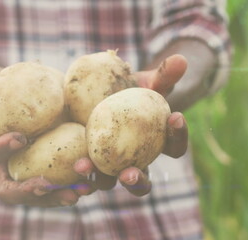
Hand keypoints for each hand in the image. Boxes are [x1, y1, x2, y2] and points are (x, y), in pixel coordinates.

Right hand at [0, 64, 89, 206]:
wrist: (12, 97)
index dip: (0, 151)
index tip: (19, 137)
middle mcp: (8, 165)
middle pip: (14, 190)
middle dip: (33, 192)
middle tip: (50, 185)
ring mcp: (30, 170)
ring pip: (42, 194)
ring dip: (63, 194)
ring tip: (85, 188)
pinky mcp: (50, 166)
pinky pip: (63, 181)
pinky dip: (80, 181)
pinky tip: (98, 176)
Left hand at [74, 54, 188, 195]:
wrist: (103, 94)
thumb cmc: (131, 90)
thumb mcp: (147, 82)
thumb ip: (163, 75)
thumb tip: (181, 59)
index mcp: (157, 146)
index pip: (175, 146)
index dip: (179, 136)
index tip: (175, 116)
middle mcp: (135, 163)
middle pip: (141, 182)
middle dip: (136, 181)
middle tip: (129, 173)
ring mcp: (110, 166)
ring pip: (108, 181)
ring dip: (98, 179)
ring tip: (83, 166)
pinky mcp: (88, 161)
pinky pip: (83, 174)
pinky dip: (75, 175)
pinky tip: (66, 166)